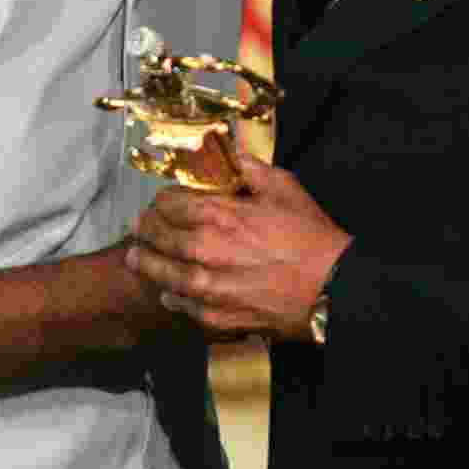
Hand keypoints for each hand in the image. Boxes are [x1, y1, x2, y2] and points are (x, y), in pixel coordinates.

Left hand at [126, 155, 351, 341]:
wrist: (332, 286)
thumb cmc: (309, 234)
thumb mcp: (282, 186)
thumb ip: (249, 168)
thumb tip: (230, 151)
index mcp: (220, 214)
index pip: (172, 203)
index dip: (163, 200)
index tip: (161, 201)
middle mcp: (207, 250)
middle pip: (162, 238)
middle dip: (146, 229)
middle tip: (138, 227)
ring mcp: (211, 287)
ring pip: (166, 275)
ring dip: (148, 265)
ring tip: (136, 258)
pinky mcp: (222, 317)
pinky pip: (186, 307)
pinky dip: (173, 299)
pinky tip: (167, 293)